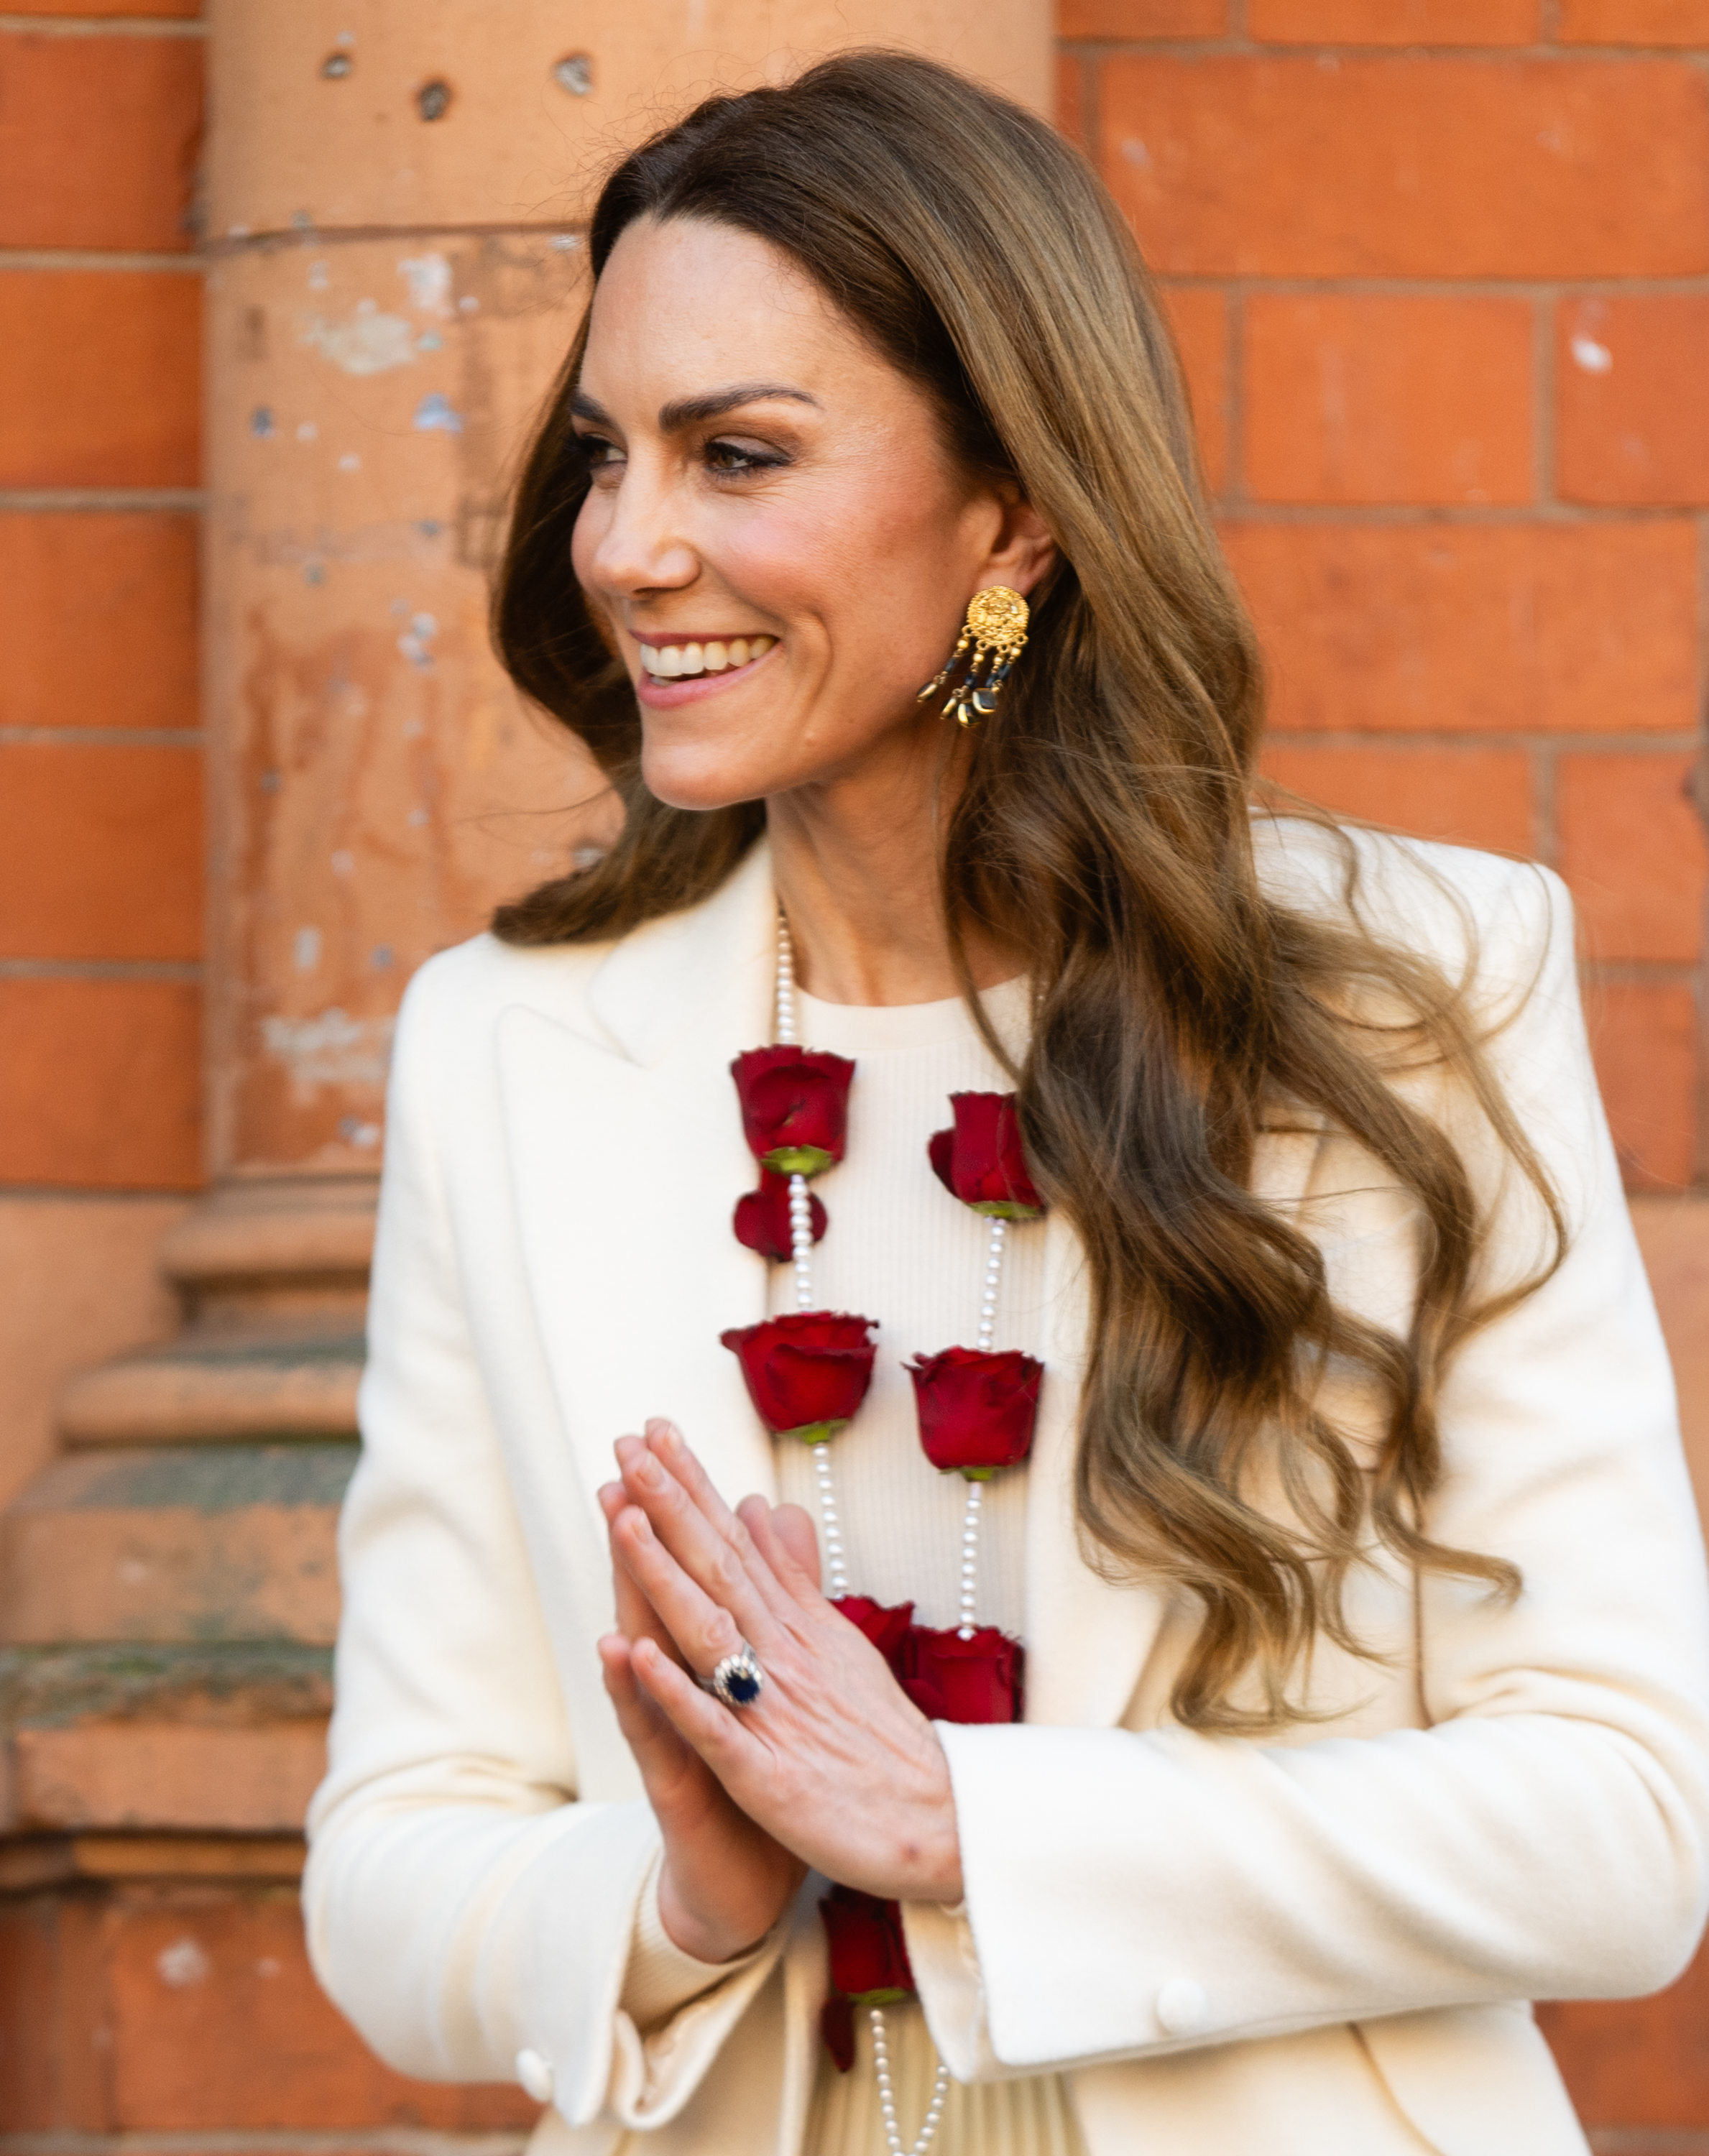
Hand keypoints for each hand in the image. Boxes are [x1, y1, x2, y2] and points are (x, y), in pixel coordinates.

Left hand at [609, 1420, 963, 1904]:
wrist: (941, 1823)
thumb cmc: (882, 1741)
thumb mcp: (838, 1645)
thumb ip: (793, 1578)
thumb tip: (764, 1505)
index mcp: (797, 1628)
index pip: (737, 1543)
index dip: (692, 1487)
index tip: (653, 1432)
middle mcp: (784, 1656)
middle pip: (719, 1568)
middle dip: (670, 1504)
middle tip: (629, 1445)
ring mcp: (775, 1712)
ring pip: (710, 1632)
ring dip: (665, 1574)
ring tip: (624, 1520)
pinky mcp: (766, 1776)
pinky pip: (714, 1728)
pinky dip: (677, 1690)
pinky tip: (641, 1653)